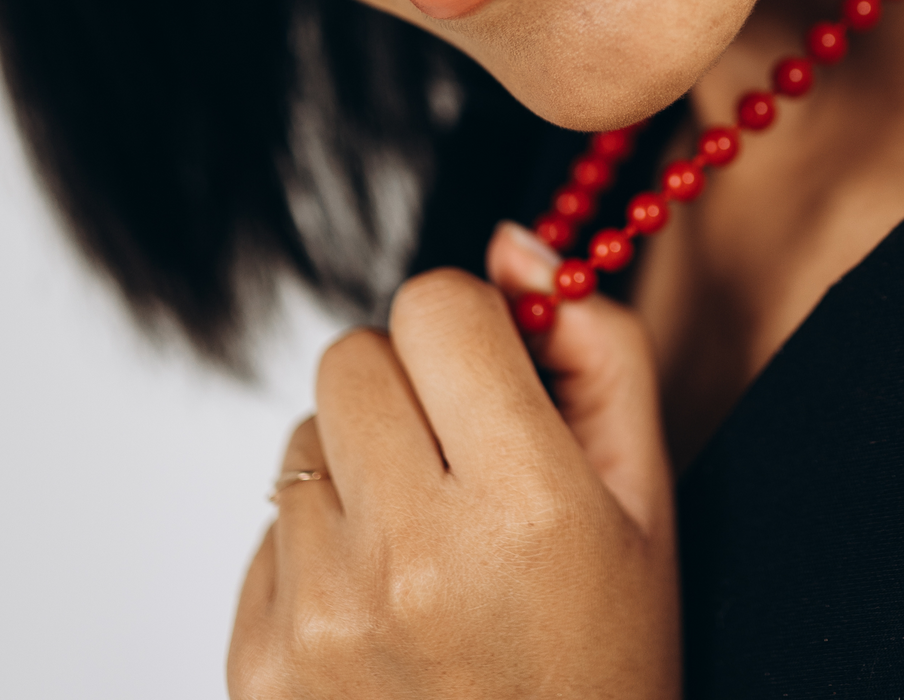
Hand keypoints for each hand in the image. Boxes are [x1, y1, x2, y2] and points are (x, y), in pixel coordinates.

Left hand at [229, 227, 677, 699]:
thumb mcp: (645, 497)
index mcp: (523, 503)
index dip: (471, 322)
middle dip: (410, 379)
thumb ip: (600, 346)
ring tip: (426, 540)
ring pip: (305, 432)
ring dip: (361, 459)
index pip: (437, 305)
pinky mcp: (258, 660)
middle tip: (461, 455)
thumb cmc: (603, 656)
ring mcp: (320, 614)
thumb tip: (511, 246)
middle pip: (356, 353)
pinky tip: (383, 599)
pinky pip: (268, 522)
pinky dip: (322, 538)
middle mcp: (409, 556)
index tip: (494, 368)